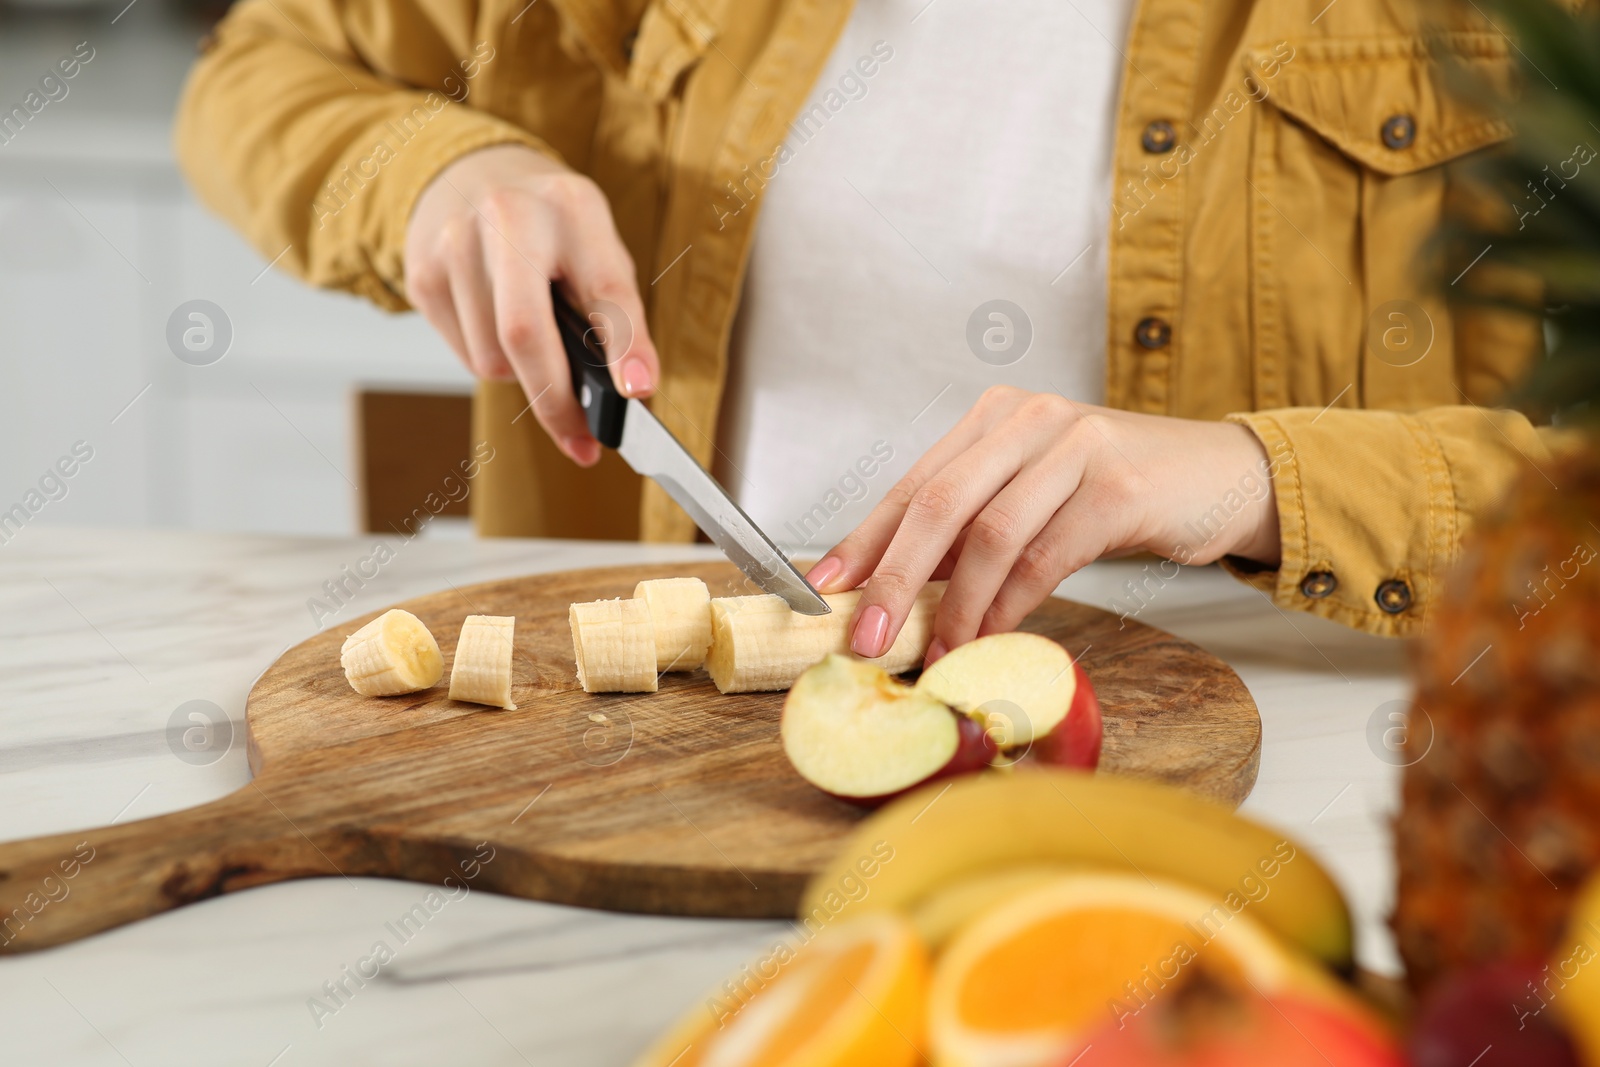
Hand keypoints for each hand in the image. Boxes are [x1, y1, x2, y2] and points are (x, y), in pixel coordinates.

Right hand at [404, 144, 657, 465]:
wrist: (471, 174)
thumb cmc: (551, 228)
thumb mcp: (597, 248)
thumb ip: (613, 313)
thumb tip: (625, 395)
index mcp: (573, 207)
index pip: (605, 287)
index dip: (625, 345)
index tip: (637, 391)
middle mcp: (510, 215)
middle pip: (525, 332)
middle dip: (556, 401)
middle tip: (581, 439)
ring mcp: (456, 243)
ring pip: (493, 360)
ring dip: (522, 374)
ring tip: (533, 335)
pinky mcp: (422, 273)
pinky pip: (466, 356)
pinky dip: (492, 358)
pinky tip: (496, 321)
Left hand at [804, 387, 1282, 663]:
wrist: (1222, 476)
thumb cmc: (1118, 493)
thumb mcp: (1036, 496)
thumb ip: (974, 528)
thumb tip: (898, 592)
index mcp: (995, 417)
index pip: (913, 483)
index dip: (864, 540)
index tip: (822, 588)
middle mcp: (1028, 419)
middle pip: (938, 504)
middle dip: (893, 577)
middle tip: (867, 637)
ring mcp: (1076, 447)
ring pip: (989, 535)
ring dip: (956, 607)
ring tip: (938, 655)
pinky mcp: (1117, 487)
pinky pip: (1044, 557)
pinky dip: (1010, 606)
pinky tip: (992, 637)